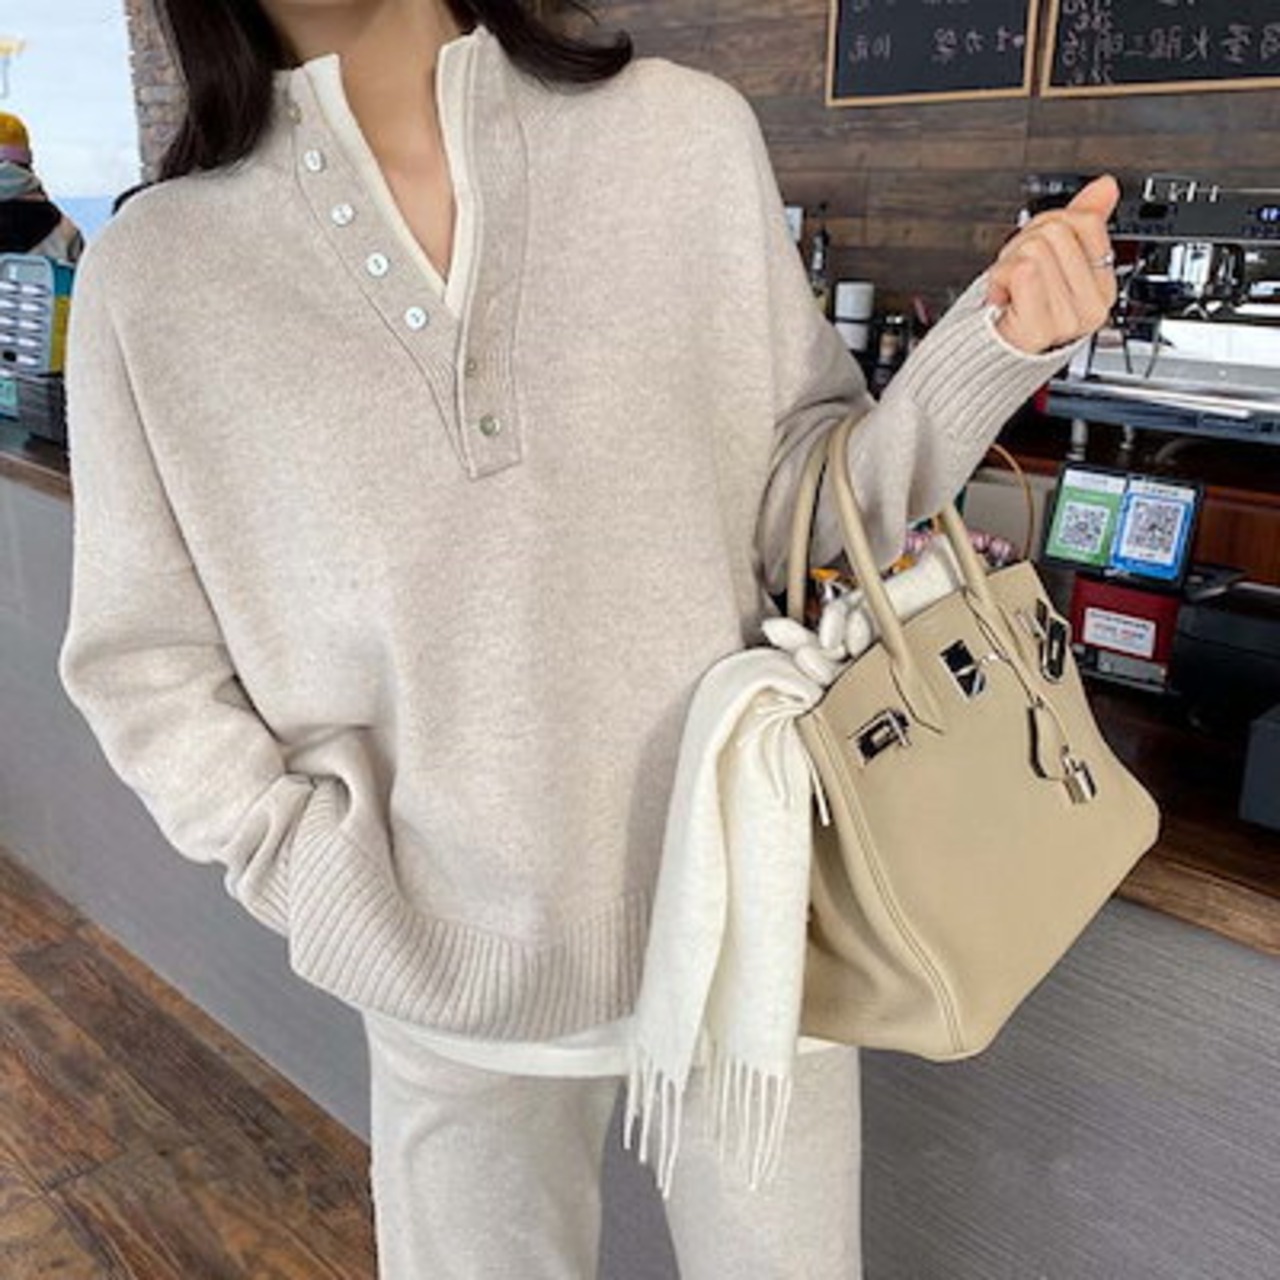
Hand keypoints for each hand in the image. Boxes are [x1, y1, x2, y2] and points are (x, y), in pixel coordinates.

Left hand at [984, 174, 1120, 354]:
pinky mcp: (1042, 327)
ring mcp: (1069, 319)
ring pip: (1037, 249)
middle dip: (1025, 243)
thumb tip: (1106, 186)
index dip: (1049, 225)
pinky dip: (1000, 276)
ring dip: (1009, 263)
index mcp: (1103, 284)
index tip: (1036, 250)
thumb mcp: (1052, 257)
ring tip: (1010, 287)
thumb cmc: (1018, 305)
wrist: (989, 351)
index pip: (1085, 221)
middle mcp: (1092, 305)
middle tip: (1017, 273)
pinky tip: (1002, 296)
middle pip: (1057, 232)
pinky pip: (1023, 271)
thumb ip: (1083, 220)